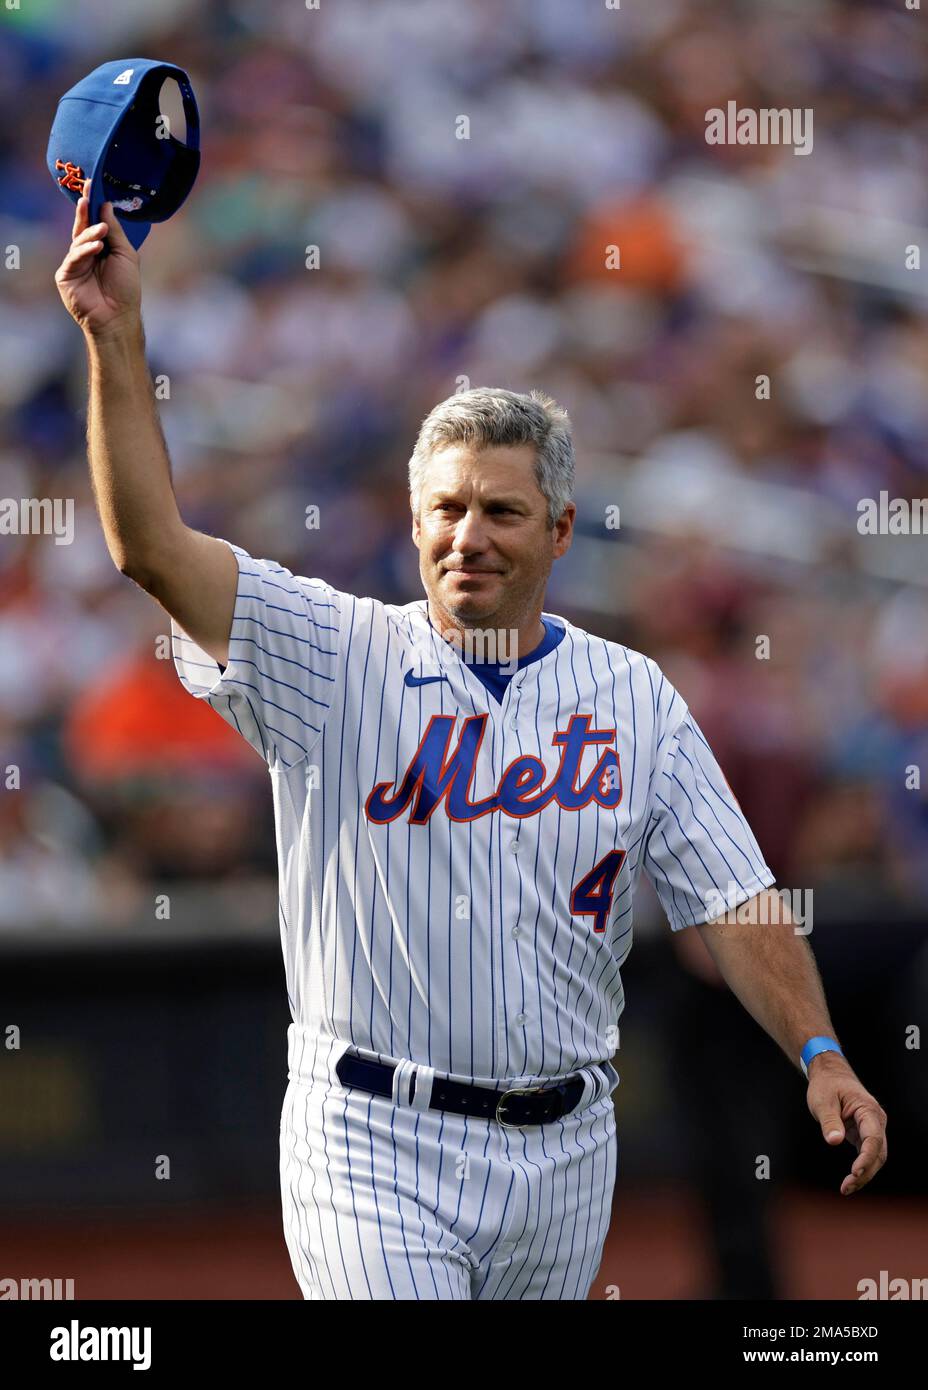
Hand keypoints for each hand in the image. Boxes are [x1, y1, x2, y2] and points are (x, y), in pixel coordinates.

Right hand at [54, 178, 140, 337]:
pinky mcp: (65, 275)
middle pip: (82, 227)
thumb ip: (115, 231)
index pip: (94, 222)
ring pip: (78, 240)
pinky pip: (73, 257)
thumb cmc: (126, 289)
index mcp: (101, 248)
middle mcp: (86, 254)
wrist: (118, 317)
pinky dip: (85, 250)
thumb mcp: (126, 255)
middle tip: (85, 192)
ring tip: (102, 231)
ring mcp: (74, 264)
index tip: (91, 185)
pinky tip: (97, 247)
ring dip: (90, 233)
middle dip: (83, 209)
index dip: (92, 205)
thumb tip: (106, 205)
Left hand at [806, 1053, 886, 1195]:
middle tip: (847, 1187)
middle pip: (878, 1152)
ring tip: (847, 1188)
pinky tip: (851, 1180)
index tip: (854, 1172)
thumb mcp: (822, 1101)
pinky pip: (867, 1153)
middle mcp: (875, 1120)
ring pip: (875, 1156)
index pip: (873, 1139)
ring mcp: (872, 1127)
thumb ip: (829, 1121)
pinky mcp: (864, 1133)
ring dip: (864, 1174)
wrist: (830, 1074)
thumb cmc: (827, 1085)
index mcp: (868, 1110)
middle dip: (865, 1172)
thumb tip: (834, 1141)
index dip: (866, 1158)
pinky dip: (861, 1168)